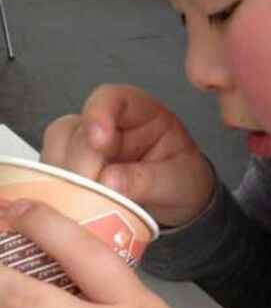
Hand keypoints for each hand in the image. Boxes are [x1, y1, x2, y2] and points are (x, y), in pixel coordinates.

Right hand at [41, 84, 214, 226]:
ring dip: (65, 179)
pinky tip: (74, 208)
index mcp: (140, 112)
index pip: (112, 98)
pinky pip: (52, 175)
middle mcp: (107, 124)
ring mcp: (85, 146)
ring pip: (56, 150)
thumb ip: (149, 180)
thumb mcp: (178, 181)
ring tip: (86, 204)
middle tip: (93, 192)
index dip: (100, 114)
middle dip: (81, 162)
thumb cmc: (182, 179)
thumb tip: (110, 181)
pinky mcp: (71, 170)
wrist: (178, 201)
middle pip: (77, 129)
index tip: (100, 142)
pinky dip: (59, 192)